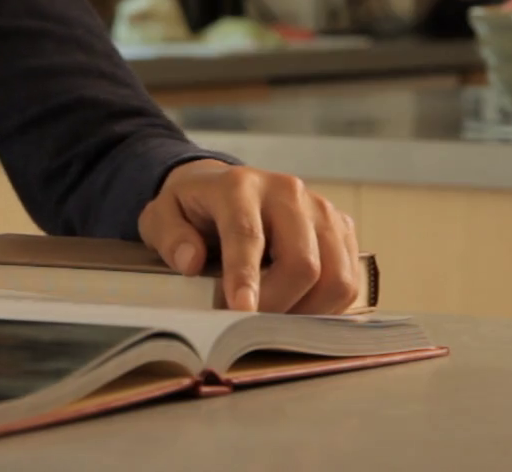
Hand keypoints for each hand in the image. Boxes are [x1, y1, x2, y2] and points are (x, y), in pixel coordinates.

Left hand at [137, 160, 361, 314]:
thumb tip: (191, 262)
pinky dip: (328, 305)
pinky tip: (298, 308)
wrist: (223, 187)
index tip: (241, 311)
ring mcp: (320, 208)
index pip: (248, 234)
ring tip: (275, 320)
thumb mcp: (161, 215)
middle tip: (251, 325)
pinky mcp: (340, 227)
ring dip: (308, 311)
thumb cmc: (193, 208)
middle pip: (303, 262)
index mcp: (239, 186)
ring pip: (336, 275)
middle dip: (278, 304)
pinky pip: (349, 278)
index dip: (246, 277)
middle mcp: (287, 192)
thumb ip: (170, 236)